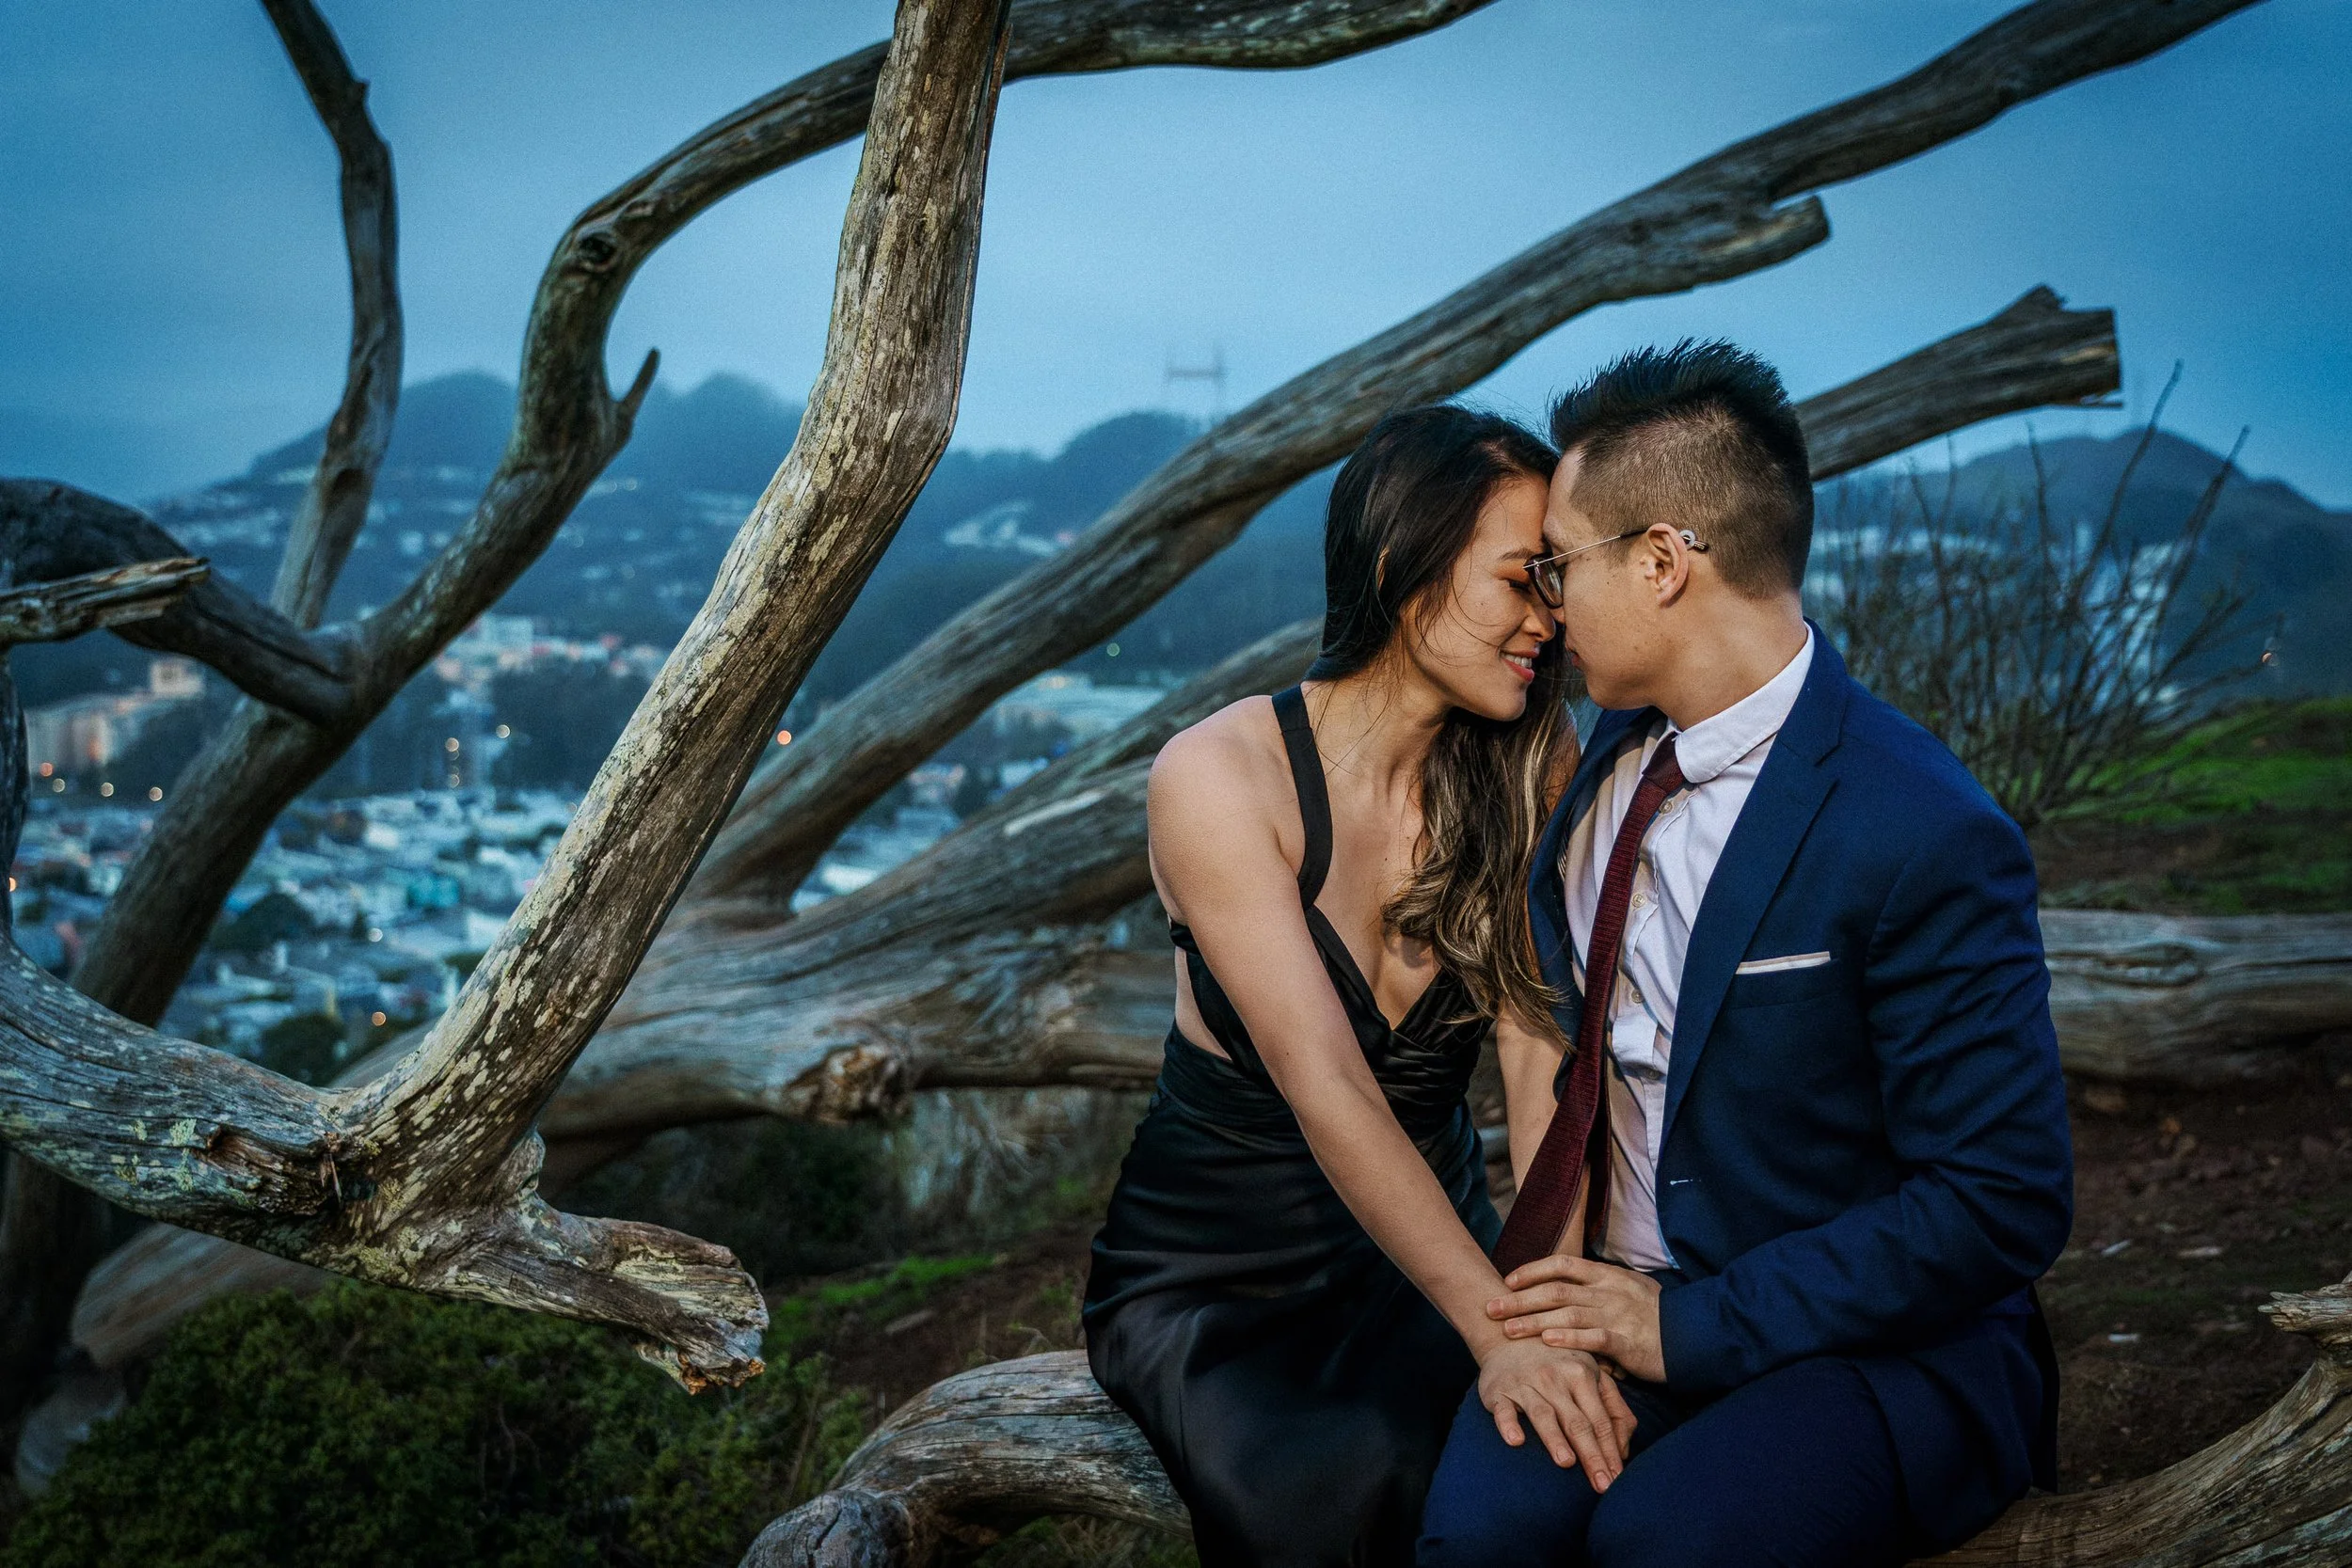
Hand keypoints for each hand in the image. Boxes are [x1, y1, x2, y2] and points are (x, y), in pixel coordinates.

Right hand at [1474, 1336, 1635, 1485]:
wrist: (1509, 1338)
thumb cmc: (1558, 1365)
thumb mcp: (1592, 1375)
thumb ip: (1614, 1409)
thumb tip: (1624, 1451)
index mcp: (1582, 1374)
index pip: (1600, 1421)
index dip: (1610, 1452)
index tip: (1618, 1480)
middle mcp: (1554, 1378)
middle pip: (1577, 1422)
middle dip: (1591, 1455)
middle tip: (1602, 1486)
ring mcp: (1525, 1383)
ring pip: (1542, 1413)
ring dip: (1554, 1438)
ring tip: (1566, 1463)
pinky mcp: (1498, 1390)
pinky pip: (1503, 1409)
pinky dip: (1508, 1424)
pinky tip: (1515, 1441)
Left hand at [1489, 1255, 1665, 1383]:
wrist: (1694, 1334)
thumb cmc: (1655, 1315)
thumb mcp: (1627, 1289)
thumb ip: (1597, 1288)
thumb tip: (1564, 1290)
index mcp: (1607, 1275)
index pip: (1562, 1264)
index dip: (1531, 1271)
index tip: (1507, 1281)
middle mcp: (1608, 1291)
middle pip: (1555, 1290)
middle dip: (1519, 1299)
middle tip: (1491, 1308)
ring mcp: (1617, 1315)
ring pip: (1567, 1313)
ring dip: (1533, 1321)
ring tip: (1507, 1330)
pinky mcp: (1627, 1342)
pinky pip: (1593, 1338)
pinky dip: (1568, 1338)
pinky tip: (1547, 1342)